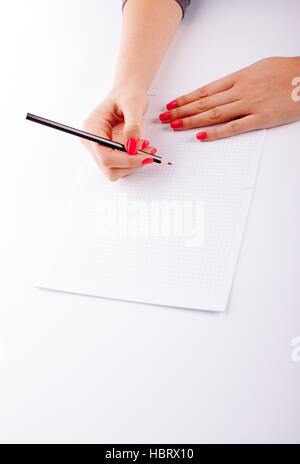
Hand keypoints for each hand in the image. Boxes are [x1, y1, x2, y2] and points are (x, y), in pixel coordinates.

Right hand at [83, 86, 156, 180]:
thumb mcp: (133, 104)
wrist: (128, 93)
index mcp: (92, 128)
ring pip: (115, 170)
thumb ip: (133, 125)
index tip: (145, 157)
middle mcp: (92, 141)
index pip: (104, 156)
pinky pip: (120, 166)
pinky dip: (134, 162)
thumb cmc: (128, 94)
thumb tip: (132, 147)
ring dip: (133, 164)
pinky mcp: (109, 152)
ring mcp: (99, 148)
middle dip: (131, 164)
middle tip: (149, 155)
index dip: (126, 161)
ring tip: (146, 148)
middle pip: (108, 167)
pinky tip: (141, 148)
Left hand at [159, 57, 299, 139]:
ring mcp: (249, 104)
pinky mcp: (261, 118)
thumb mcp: (259, 69)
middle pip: (204, 102)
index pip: (205, 90)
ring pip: (213, 114)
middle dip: (181, 111)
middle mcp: (240, 91)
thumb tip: (222, 89)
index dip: (185, 98)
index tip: (171, 104)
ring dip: (191, 121)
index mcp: (238, 78)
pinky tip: (201, 136)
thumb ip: (239, 81)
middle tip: (163, 117)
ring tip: (174, 125)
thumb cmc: (286, 72)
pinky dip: (216, 133)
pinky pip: (234, 127)